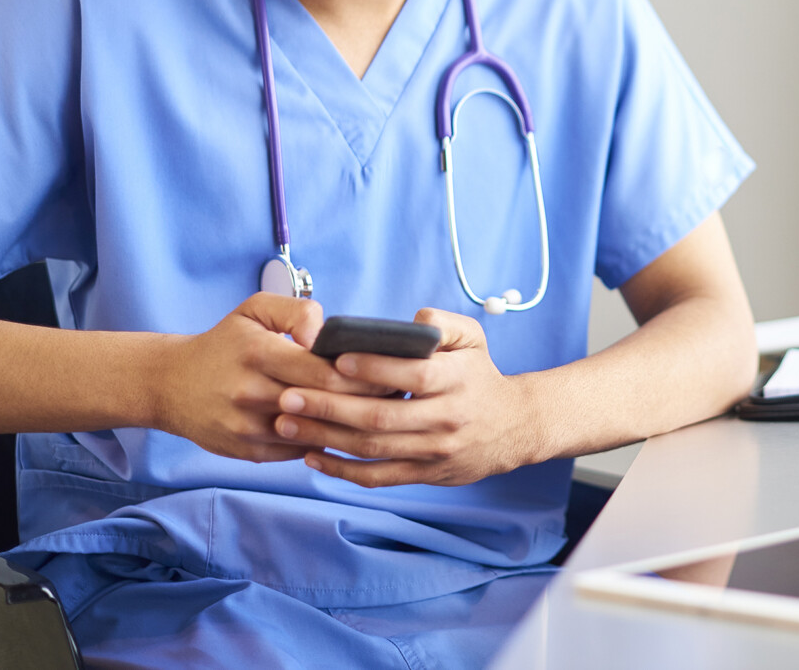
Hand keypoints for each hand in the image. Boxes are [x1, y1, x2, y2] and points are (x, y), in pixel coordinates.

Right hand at [154, 293, 385, 462]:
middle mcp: (251, 393)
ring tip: (379, 414)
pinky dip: (323, 441)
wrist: (169, 384)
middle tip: (397, 394)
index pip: (324, 370)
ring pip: (313, 432)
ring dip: (348, 425)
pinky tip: (346, 431)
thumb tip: (327, 335)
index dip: (362, 374)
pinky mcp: (247, 452)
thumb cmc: (224, 343)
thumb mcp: (254, 309)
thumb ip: (297, 311)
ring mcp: (247, 428)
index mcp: (258, 353)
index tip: (391, 371)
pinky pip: (298, 450)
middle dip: (365, 400)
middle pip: (324, 403)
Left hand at [273, 307, 538, 486]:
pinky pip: (378, 477)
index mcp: (457, 379)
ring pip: (373, 449)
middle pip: (382, 417)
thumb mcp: (474, 339)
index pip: (414, 375)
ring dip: (325, 438)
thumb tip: (415, 320)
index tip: (335, 360)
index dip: (375, 369)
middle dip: (329, 408)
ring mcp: (434, 451)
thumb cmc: (479, 376)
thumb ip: (445, 323)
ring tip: (286, 424)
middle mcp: (446, 418)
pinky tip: (312, 457)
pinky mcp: (425, 475)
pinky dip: (342, 471)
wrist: (512, 427)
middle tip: (287, 397)